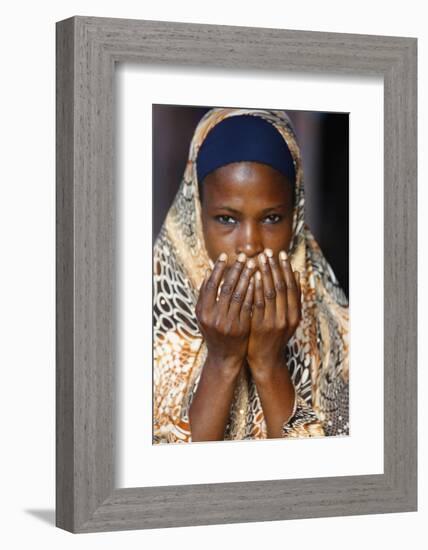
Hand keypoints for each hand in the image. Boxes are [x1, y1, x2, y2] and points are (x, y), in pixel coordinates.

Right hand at [195, 252, 257, 374]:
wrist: (224, 357)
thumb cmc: (215, 332)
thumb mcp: (205, 315)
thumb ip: (205, 295)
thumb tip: (209, 271)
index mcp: (202, 312)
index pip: (210, 285)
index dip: (218, 269)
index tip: (225, 256)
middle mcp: (213, 317)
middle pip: (225, 287)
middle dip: (235, 269)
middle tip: (243, 256)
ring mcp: (227, 323)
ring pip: (238, 294)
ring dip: (246, 277)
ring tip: (253, 264)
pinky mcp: (240, 327)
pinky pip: (248, 305)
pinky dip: (253, 291)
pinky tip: (258, 280)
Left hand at [247, 248, 301, 380]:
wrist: (266, 360)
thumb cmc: (274, 337)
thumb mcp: (288, 319)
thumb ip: (292, 300)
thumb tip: (296, 275)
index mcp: (295, 314)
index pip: (292, 286)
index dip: (287, 269)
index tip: (281, 254)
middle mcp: (287, 317)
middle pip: (281, 287)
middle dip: (275, 267)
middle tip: (269, 251)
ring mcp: (274, 322)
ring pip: (270, 292)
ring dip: (265, 273)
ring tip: (260, 259)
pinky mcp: (260, 326)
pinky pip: (258, 303)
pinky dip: (256, 288)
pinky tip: (253, 276)